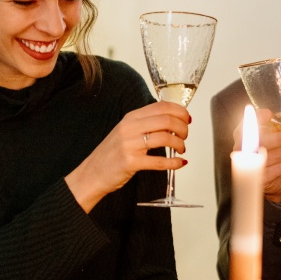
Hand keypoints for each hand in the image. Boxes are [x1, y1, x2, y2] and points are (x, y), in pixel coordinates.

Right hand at [66, 100, 188, 212]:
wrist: (92, 173)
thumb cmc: (112, 154)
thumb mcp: (126, 131)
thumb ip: (145, 124)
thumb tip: (172, 121)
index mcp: (131, 117)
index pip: (161, 106)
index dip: (180, 111)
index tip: (187, 119)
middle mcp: (130, 128)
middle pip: (167, 120)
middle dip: (183, 128)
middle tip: (185, 136)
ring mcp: (129, 145)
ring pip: (165, 138)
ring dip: (180, 144)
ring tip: (181, 149)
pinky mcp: (131, 162)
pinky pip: (159, 161)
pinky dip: (174, 162)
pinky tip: (179, 163)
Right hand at [233, 104, 280, 203]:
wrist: (270, 176)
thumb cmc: (272, 148)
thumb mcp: (280, 130)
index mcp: (244, 130)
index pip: (248, 121)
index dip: (257, 117)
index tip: (269, 114)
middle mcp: (242, 146)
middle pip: (261, 140)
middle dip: (280, 138)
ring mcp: (248, 163)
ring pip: (272, 156)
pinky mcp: (258, 178)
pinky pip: (275, 170)